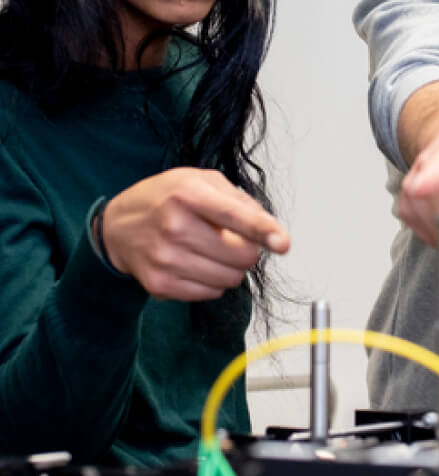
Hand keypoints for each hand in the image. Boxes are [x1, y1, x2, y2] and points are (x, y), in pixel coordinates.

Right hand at [98, 168, 289, 300]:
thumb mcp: (200, 181)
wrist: (118, 226)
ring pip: (230, 279)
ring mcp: (166, 258)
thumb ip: (239, 200)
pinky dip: (212, 282)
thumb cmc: (165, 199)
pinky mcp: (161, 284)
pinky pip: (210, 294)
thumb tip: (269, 229)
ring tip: (212, 251)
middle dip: (248, 250)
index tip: (283, 243)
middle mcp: (175, 226)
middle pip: (241, 256)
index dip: (264, 230)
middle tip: (232, 240)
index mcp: (188, 194)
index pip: (235, 216)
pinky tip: (195, 264)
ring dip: (231, 268)